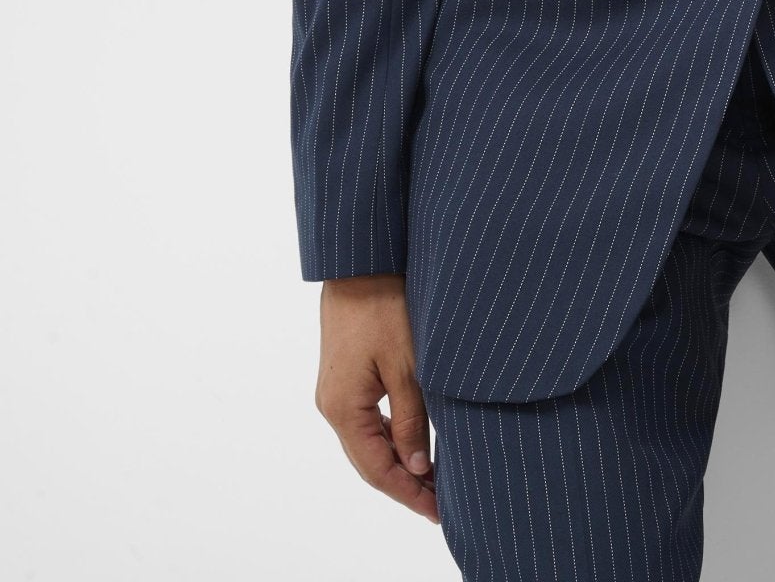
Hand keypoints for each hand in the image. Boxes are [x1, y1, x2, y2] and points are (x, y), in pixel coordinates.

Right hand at [314, 274, 438, 522]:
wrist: (359, 262)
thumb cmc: (383, 307)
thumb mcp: (407, 366)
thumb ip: (412, 420)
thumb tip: (419, 468)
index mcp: (343, 409)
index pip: (378, 470)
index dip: (409, 494)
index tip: (439, 511)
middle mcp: (332, 406)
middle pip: (370, 462)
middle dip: (406, 484)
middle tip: (442, 504)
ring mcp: (336, 391)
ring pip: (368, 443)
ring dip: (400, 462)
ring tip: (434, 479)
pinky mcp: (345, 376)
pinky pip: (367, 421)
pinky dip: (391, 438)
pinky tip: (414, 442)